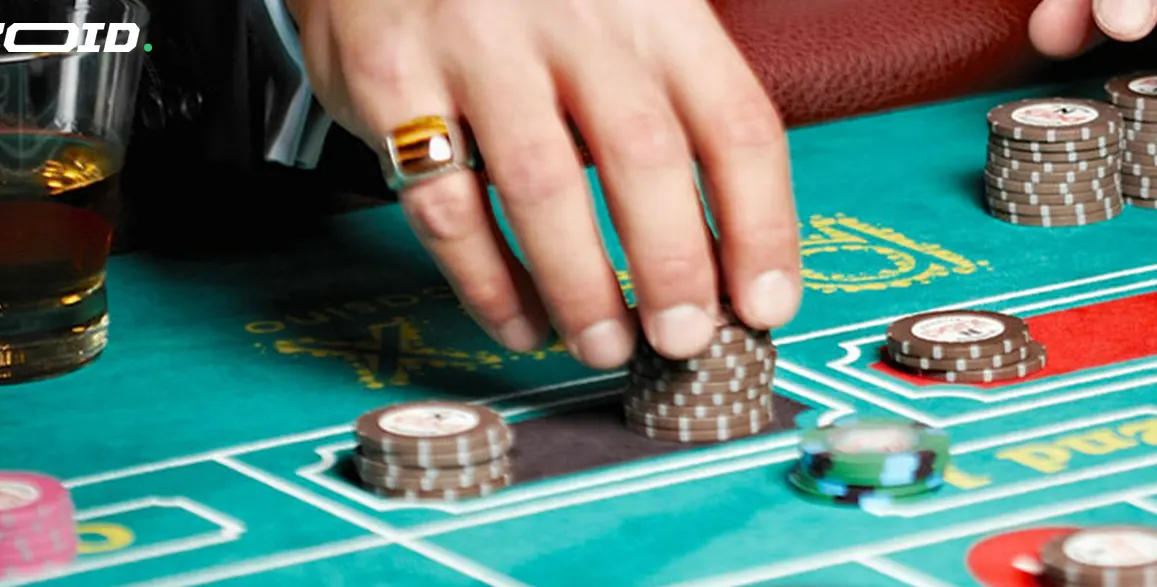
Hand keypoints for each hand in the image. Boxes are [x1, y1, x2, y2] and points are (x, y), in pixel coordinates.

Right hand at [288, 0, 802, 368]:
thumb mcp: (621, 18)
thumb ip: (671, 112)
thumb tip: (725, 263)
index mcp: (654, 6)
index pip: (735, 124)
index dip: (761, 227)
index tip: (765, 305)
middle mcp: (573, 18)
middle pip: (644, 155)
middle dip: (673, 268)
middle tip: (683, 342)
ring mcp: (478, 45)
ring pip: (543, 187)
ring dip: (580, 288)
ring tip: (604, 347)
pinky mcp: (391, 80)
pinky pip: (447, 204)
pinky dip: (489, 283)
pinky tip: (521, 322)